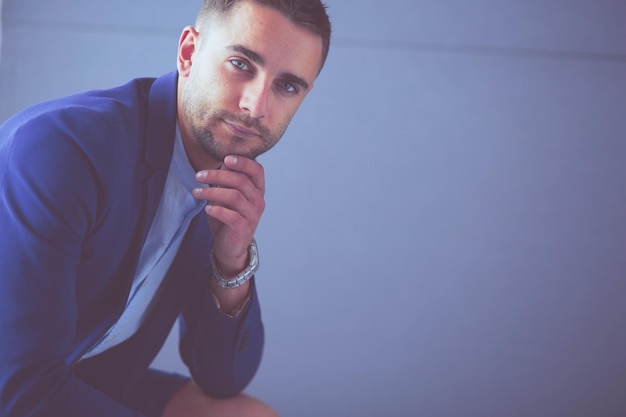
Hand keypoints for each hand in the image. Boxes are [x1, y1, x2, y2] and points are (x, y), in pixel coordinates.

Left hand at [193, 155, 264, 275]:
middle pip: (241, 180)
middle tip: (199, 176)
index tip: (225, 159)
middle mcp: (258, 201)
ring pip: (234, 196)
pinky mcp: (243, 228)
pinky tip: (207, 208)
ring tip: (196, 192)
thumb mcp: (228, 196)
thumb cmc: (229, 217)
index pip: (257, 170)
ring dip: (212, 191)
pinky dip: (217, 210)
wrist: (231, 247)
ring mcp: (252, 215)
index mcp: (257, 190)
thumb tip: (224, 162)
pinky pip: (231, 216)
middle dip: (217, 175)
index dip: (243, 162)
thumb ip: (228, 181)